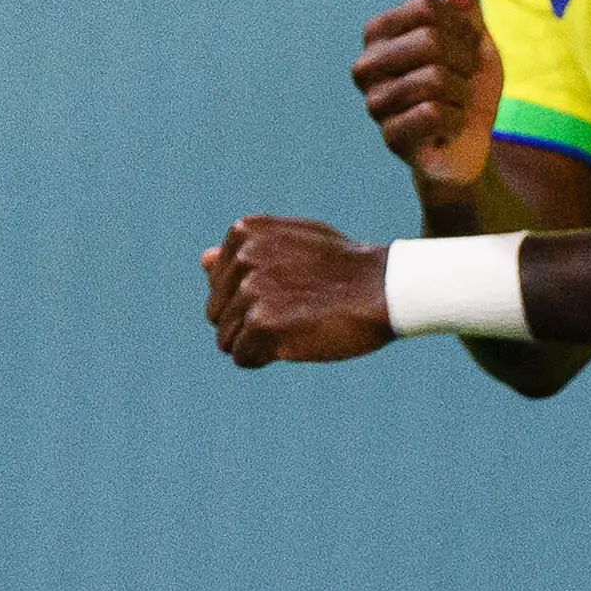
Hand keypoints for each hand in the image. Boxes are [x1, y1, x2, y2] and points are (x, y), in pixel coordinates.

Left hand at [202, 218, 394, 366]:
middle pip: (218, 312)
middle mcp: (243, 257)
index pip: (218, 284)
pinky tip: (297, 341)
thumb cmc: (344, 268)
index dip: (253, 295)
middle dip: (251, 320)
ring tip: (299, 324)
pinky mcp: (262, 324)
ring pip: (227, 338)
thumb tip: (203, 261)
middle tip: (298, 309)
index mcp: (244, 233)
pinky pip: (242, 357)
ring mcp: (251, 291)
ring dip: (260, 341)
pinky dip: (267, 357)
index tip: (292, 287)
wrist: (387, 289)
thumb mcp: (295, 245)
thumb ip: (249, 253)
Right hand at [354, 0, 505, 191]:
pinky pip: (435, 113)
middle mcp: (365, 66)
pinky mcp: (390, 137)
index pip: (430, 8)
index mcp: (379, 34)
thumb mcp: (471, 34)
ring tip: (453, 105)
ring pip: (435, 79)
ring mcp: (374, 103)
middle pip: (430, 40)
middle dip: (464, 63)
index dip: (462, 31)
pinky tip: (448, 128)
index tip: (462, 52)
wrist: (469, 143)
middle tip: (461, 82)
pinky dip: (457, 119)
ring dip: (463, 95)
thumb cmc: (464, 84)